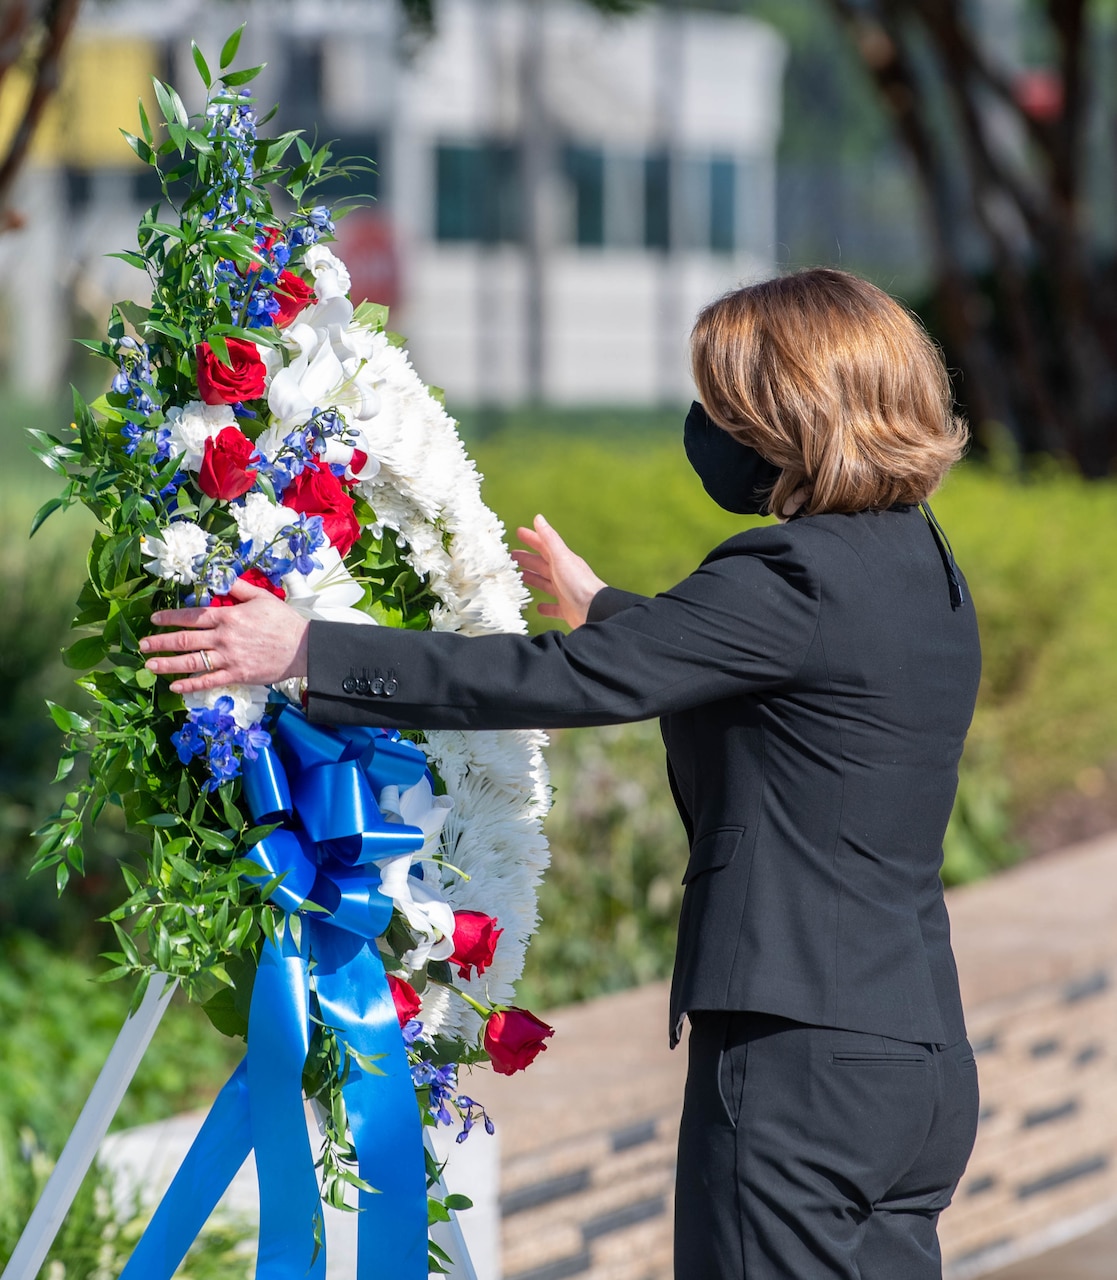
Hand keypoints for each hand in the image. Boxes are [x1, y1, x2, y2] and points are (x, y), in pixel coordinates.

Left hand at [140, 577, 309, 693]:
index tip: (155, 620)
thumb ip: (238, 588)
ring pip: (192, 662)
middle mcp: (224, 637)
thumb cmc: (284, 621)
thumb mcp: (262, 597)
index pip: (192, 616)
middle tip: (142, 645)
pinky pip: (209, 681)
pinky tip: (175, 686)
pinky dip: (190, 684)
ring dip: (168, 664)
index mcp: (228, 616)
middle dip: (161, 642)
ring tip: (149, 665)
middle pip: (185, 640)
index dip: (170, 618)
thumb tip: (220, 578)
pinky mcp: (237, 675)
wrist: (304, 647)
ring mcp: (229, 658)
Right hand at [512, 514, 606, 628]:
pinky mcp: (566, 608)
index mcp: (562, 560)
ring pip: (545, 583)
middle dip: (527, 558)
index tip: (519, 532)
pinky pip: (553, 607)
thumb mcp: (561, 557)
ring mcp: (565, 592)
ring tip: (520, 576)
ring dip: (533, 579)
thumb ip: (549, 539)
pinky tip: (538, 607)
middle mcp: (563, 574)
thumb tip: (538, 518)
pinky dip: (545, 607)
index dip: (532, 538)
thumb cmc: (578, 582)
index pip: (544, 545)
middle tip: (512, 556)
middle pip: (542, 564)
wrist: (593, 609)